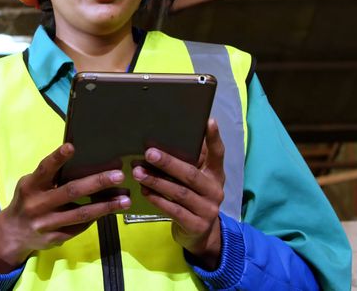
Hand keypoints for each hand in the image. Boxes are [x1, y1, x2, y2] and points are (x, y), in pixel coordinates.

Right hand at [0, 143, 130, 272]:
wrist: (13, 233)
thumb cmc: (28, 200)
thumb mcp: (31, 185)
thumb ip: (49, 176)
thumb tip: (81, 162)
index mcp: (31, 185)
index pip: (45, 169)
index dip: (58, 158)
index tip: (72, 146)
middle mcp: (38, 204)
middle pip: (71, 192)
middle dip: (97, 183)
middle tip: (118, 175)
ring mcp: (47, 223)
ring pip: (81, 214)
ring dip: (106, 206)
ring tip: (125, 200)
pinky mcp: (55, 238)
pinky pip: (80, 227)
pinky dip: (95, 217)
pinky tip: (109, 210)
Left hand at [132, 118, 225, 270]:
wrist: (201, 235)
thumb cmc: (193, 199)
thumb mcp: (197, 181)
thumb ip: (189, 163)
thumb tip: (168, 137)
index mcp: (216, 175)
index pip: (218, 154)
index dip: (214, 138)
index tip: (208, 121)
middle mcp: (215, 190)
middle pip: (191, 174)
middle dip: (169, 163)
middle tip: (149, 153)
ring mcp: (207, 209)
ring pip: (180, 193)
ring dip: (157, 181)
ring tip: (138, 172)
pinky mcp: (196, 225)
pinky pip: (174, 210)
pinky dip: (157, 200)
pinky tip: (144, 191)